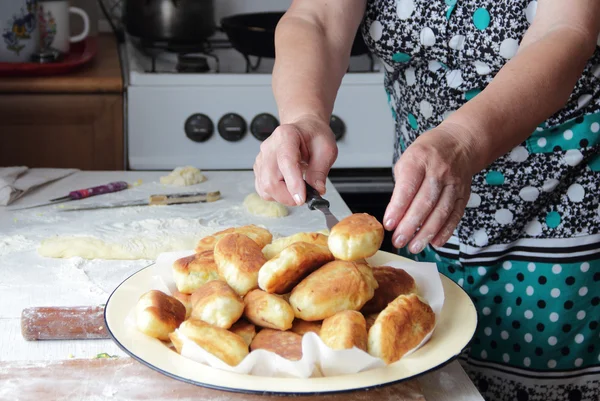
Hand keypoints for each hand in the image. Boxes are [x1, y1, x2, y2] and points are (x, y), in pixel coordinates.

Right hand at [253, 115, 337, 205]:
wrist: (304, 130)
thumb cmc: (314, 136)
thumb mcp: (326, 149)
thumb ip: (320, 170)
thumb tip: (316, 190)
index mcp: (286, 135)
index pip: (286, 162)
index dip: (293, 183)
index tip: (302, 198)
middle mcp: (270, 147)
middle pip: (270, 180)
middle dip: (287, 196)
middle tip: (303, 197)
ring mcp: (262, 158)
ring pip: (265, 188)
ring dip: (282, 196)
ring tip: (297, 189)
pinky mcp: (259, 169)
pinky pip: (263, 189)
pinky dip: (276, 195)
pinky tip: (287, 187)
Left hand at [383, 124, 475, 252]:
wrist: (460, 143)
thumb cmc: (428, 153)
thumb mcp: (407, 160)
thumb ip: (401, 186)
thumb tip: (395, 215)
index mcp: (419, 159)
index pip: (407, 187)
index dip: (397, 208)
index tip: (388, 224)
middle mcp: (438, 171)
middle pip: (424, 203)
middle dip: (410, 226)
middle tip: (398, 240)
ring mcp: (454, 183)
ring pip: (440, 212)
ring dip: (426, 233)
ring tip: (414, 246)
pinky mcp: (464, 194)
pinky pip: (455, 215)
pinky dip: (445, 231)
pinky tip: (434, 242)